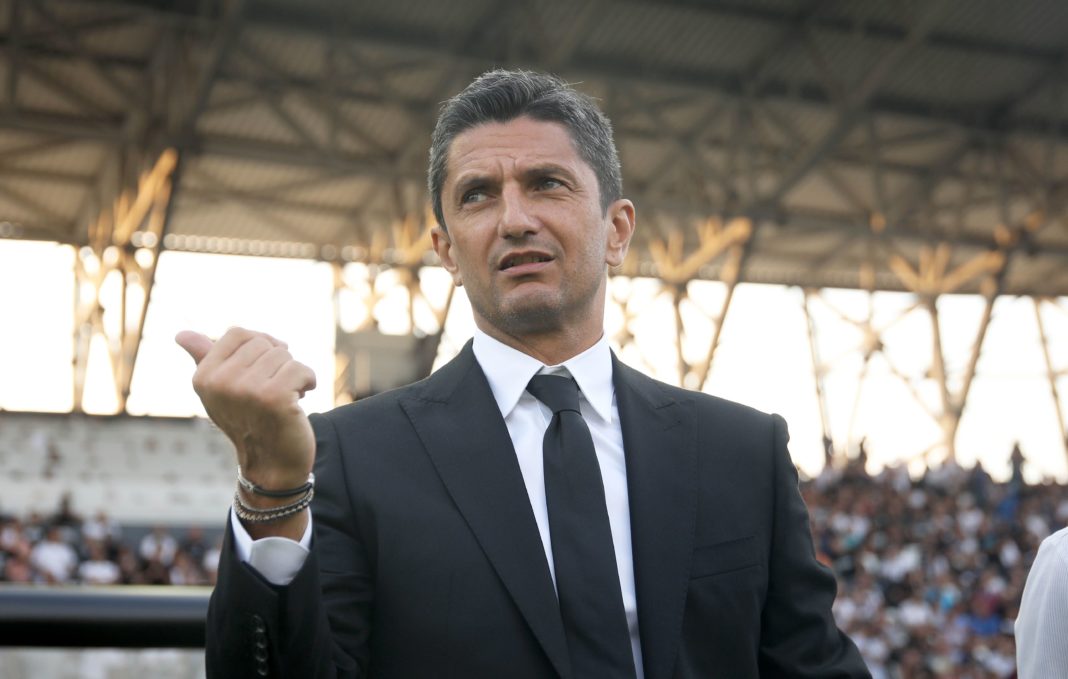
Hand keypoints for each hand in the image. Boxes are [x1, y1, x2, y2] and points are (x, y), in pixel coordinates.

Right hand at [176, 327, 316, 509]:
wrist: (272, 464)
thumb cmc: (250, 420)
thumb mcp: (222, 390)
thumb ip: (205, 359)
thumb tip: (181, 334)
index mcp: (203, 377)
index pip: (237, 333)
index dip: (259, 345)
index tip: (263, 367)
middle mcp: (219, 382)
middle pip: (263, 342)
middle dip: (277, 362)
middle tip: (274, 388)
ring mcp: (246, 390)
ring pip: (284, 355)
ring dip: (293, 374)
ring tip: (286, 396)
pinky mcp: (273, 397)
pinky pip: (301, 369)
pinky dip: (308, 382)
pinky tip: (300, 399)